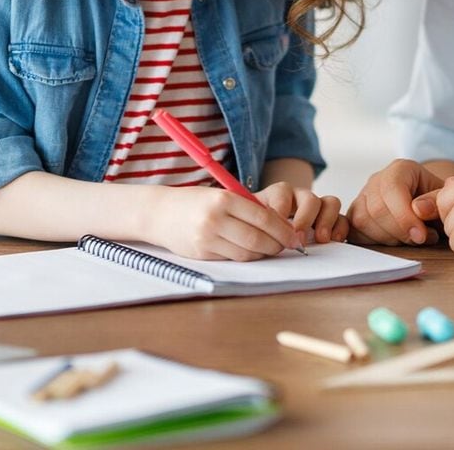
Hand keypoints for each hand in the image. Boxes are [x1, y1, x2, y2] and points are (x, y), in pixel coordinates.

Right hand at [146, 185, 305, 261]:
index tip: (293, 235)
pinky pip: (232, 259)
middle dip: (277, 245)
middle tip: (287, 245)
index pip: (262, 218)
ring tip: (271, 248)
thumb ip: (247, 207)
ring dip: (263, 253)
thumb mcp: (222, 195)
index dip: (282, 229)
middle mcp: (215, 219)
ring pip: (245, 253)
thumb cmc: (197, 201)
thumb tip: (280, 223)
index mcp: (224, 199)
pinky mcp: (201, 254)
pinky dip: (246, 257)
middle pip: (256, 238)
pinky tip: (252, 252)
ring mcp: (206, 238)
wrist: (160, 212)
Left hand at [255, 182, 347, 243]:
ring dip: (327, 220)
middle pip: (309, 197)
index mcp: (278, 194)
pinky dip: (340, 229)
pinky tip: (332, 241)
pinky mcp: (331, 222)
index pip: (282, 193)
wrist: (263, 235)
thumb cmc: (255, 231)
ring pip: (331, 202)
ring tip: (321, 239)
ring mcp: (318, 209)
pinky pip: (343, 219)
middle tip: (298, 238)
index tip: (275, 227)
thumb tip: (248, 235)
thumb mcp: (248, 226)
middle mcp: (301, 198)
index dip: (280, 210)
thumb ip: (249, 226)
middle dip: (306, 218)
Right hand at [347, 159, 446, 245]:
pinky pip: (353, 230)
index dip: (404, 216)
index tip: (421, 236)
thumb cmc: (437, 202)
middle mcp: (377, 180)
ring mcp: (363, 196)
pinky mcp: (355, 214)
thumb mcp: (445, 198)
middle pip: (376, 208)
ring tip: (409, 240)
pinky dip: (372, 242)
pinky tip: (392, 242)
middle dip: (398, 231)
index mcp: (400, 169)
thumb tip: (419, 209)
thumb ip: (436, 201)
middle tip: (420, 240)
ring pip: (362, 220)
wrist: (428, 206)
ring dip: (387, 239)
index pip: (392, 189)